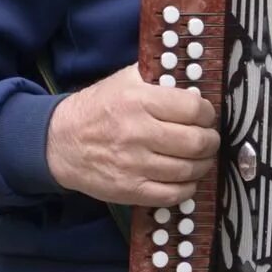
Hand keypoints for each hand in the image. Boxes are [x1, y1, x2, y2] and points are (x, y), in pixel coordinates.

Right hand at [45, 64, 218, 206]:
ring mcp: (134, 165)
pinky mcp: (130, 190)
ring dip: (203, 164)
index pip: (193, 108)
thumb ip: (158, 77)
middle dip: (211, 141)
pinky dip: (188, 187)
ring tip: (201, 158)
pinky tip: (186, 178)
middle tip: (209, 139)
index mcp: (139, 100)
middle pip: (196, 142)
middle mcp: (138, 133)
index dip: (207, 113)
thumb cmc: (98, 108)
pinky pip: (173, 194)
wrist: (61, 142)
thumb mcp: (125, 80)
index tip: (206, 116)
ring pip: (189, 170)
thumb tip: (195, 80)